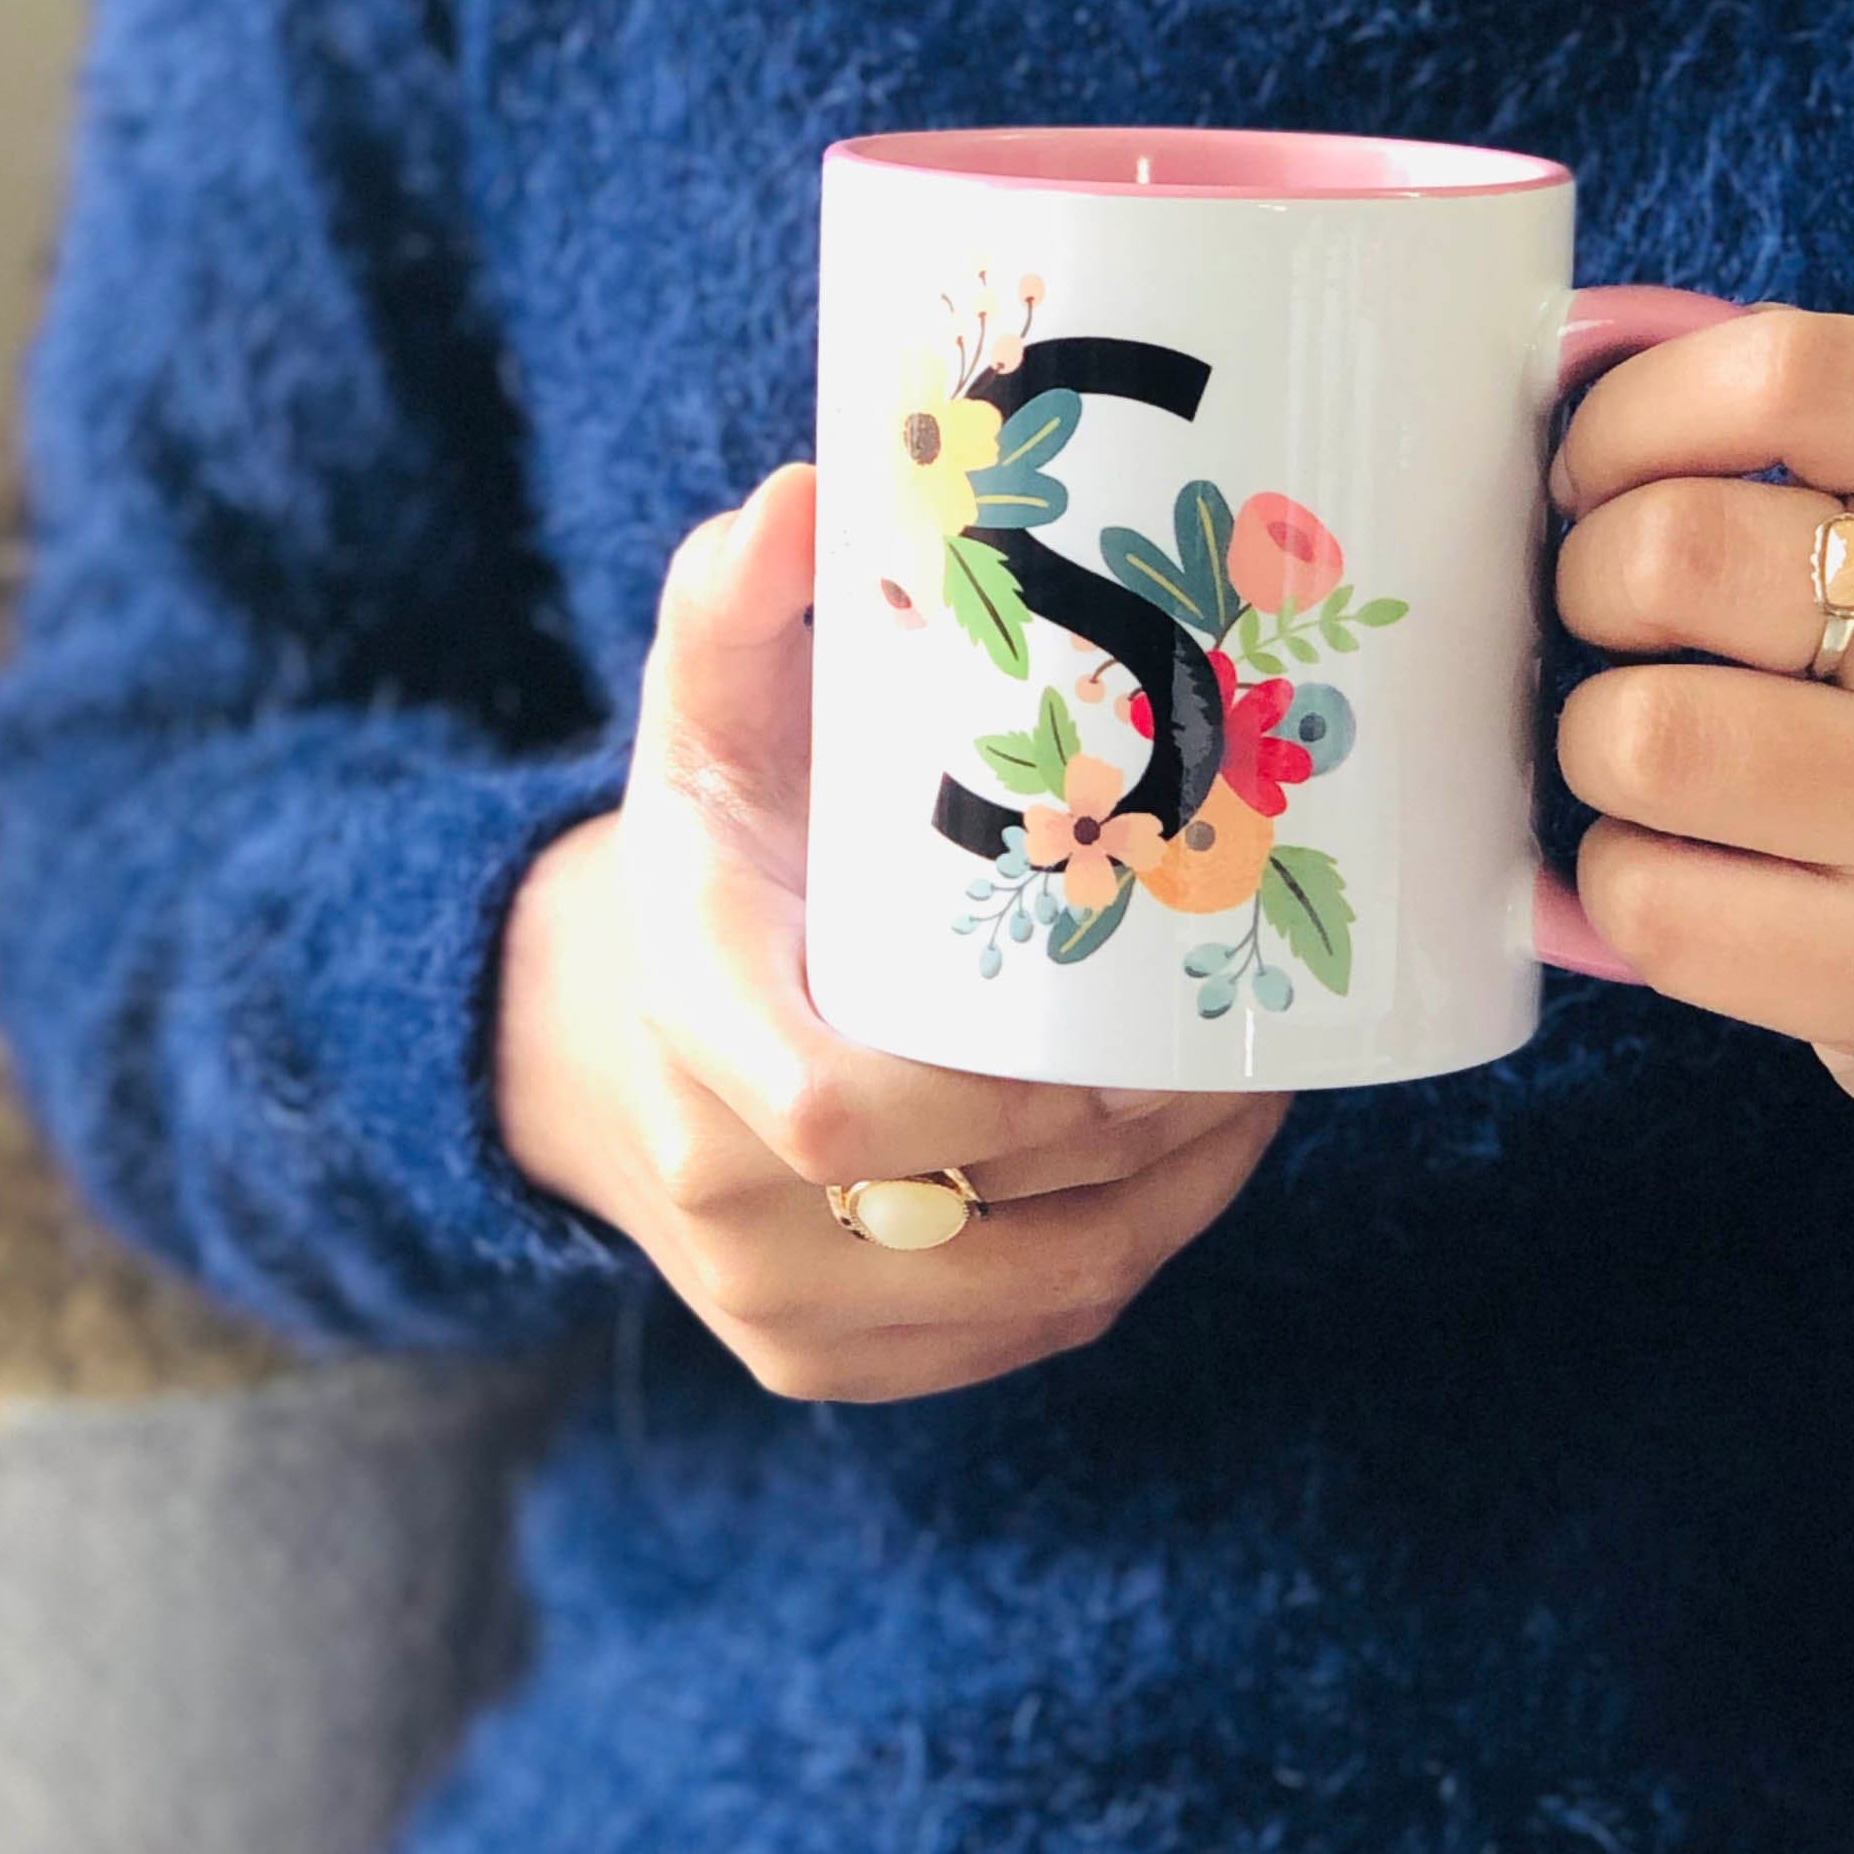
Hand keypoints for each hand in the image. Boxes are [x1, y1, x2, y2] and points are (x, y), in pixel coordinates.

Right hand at [492, 458, 1290, 1400]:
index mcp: (688, 1010)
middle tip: (1255, 1030)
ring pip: (1030, 1287)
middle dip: (1145, 1136)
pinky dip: (1126, 1260)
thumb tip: (806, 491)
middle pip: (973, 1210)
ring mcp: (768, 1296)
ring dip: (1171, 1205)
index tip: (1137, 1017)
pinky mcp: (822, 1361)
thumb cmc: (710, 841)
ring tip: (1256, 1090)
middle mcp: (711, 1180)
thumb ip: (734, 597)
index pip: (832, 1107)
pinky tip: (1191, 1167)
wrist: (598, 1033)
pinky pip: (1020, 1332)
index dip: (1005, 1096)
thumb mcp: (702, 705)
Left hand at [1545, 303, 1853, 1180]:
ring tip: (1656, 744)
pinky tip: (1693, 862)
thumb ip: (1784, 422)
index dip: (1634, 413)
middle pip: (1682, 551)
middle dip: (1591, 579)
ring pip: (1643, 737)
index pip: (1790, 376)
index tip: (1596, 472)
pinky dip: (1619, 876)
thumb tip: (1558, 356)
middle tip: (1622, 619)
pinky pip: (1647, 901)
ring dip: (1594, 739)